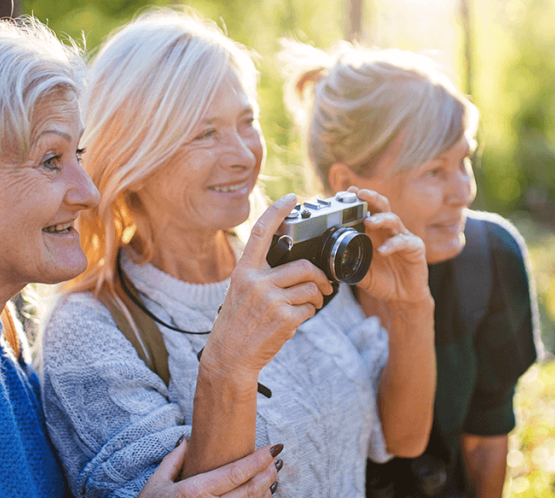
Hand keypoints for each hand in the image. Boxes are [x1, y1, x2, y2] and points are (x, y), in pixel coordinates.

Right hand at [139, 438, 281, 497]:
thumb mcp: (156, 485)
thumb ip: (173, 461)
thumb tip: (187, 441)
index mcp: (193, 492)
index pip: (234, 473)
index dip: (258, 461)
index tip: (275, 448)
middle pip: (249, 491)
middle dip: (267, 474)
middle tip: (276, 462)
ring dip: (265, 492)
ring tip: (272, 478)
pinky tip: (262, 497)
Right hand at [203, 194, 333, 376]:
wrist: (229, 357)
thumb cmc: (237, 324)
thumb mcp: (240, 292)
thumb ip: (260, 275)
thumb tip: (293, 266)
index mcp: (244, 271)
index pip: (260, 232)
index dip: (277, 211)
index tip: (292, 197)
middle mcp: (256, 281)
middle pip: (302, 266)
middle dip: (319, 276)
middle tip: (325, 285)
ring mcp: (270, 299)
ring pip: (310, 288)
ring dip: (316, 298)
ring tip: (308, 306)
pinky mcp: (283, 318)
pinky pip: (309, 309)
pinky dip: (309, 314)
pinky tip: (296, 320)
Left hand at [350, 187, 430, 306]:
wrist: (402, 296)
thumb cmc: (383, 281)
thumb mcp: (361, 272)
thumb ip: (349, 264)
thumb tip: (330, 261)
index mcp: (374, 232)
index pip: (367, 210)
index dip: (358, 200)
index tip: (347, 192)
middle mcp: (388, 230)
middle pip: (381, 206)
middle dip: (371, 197)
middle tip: (359, 194)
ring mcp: (402, 237)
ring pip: (392, 219)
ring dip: (380, 219)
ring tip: (369, 222)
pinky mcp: (415, 247)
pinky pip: (404, 241)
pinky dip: (392, 244)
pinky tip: (382, 250)